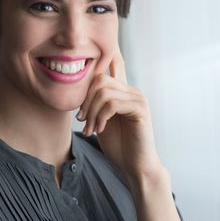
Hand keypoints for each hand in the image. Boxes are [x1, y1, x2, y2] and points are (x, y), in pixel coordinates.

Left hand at [77, 44, 161, 177]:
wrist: (135, 166)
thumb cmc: (118, 144)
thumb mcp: (101, 120)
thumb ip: (96, 103)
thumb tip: (79, 90)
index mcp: (123, 91)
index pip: (115, 63)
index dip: (105, 54)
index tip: (85, 55)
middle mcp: (132, 90)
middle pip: (99, 79)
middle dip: (86, 99)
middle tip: (82, 119)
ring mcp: (138, 98)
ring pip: (104, 91)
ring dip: (92, 112)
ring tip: (90, 128)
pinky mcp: (140, 109)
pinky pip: (112, 104)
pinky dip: (101, 117)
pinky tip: (100, 129)